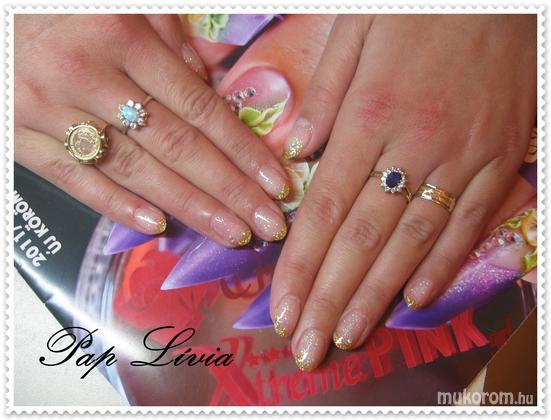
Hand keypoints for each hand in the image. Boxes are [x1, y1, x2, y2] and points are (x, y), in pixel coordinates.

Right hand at [15, 14, 289, 245]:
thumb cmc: (61, 5)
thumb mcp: (124, 3)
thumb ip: (169, 40)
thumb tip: (210, 86)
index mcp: (122, 36)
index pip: (199, 108)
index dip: (242, 151)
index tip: (277, 184)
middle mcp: (88, 76)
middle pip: (176, 147)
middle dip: (229, 191)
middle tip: (268, 224)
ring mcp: (49, 110)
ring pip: (134, 170)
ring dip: (189, 207)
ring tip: (231, 233)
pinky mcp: (18, 135)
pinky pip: (74, 178)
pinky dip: (117, 205)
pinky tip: (159, 226)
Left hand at [270, 15, 535, 369]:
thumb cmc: (422, 5)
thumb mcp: (357, 29)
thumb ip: (325, 94)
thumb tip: (295, 152)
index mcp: (369, 115)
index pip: (324, 207)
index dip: (300, 264)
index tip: (282, 308)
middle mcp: (413, 145)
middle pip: (363, 238)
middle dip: (330, 298)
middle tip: (307, 346)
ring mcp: (462, 157)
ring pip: (413, 242)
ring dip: (377, 296)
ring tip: (348, 336)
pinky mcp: (499, 158)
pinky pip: (468, 222)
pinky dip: (443, 265)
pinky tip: (413, 300)